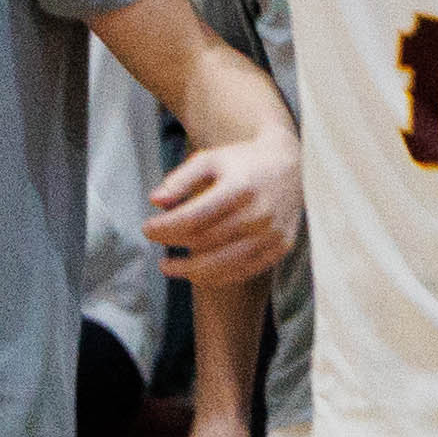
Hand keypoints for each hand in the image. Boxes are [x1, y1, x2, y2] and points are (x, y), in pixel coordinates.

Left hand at [145, 128, 301, 286]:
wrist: (291, 166)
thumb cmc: (243, 162)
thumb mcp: (210, 160)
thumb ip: (181, 179)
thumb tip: (155, 200)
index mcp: (240, 188)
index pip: (193, 218)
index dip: (165, 228)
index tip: (146, 229)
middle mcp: (259, 214)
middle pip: (205, 241)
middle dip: (172, 245)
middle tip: (154, 243)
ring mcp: (272, 234)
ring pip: (223, 263)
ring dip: (190, 270)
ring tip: (168, 266)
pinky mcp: (280, 248)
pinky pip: (243, 271)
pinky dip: (216, 276)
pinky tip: (196, 272)